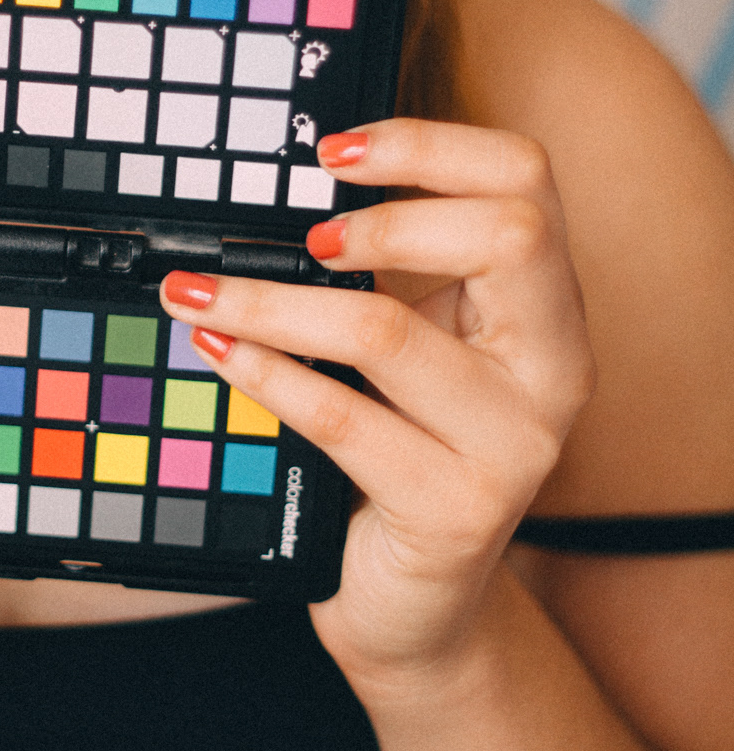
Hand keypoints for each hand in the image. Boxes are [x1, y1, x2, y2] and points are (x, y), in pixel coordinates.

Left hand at [159, 119, 595, 689]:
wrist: (414, 605)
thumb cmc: (403, 453)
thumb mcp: (411, 349)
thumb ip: (386, 273)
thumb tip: (283, 188)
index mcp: (546, 308)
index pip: (526, 180)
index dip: (429, 146)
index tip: (332, 151)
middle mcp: (553, 369)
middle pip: (508, 234)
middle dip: (387, 218)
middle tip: (305, 237)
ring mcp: (514, 445)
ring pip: (389, 331)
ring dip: (274, 302)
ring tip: (198, 292)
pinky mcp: (455, 510)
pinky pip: (342, 420)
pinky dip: (265, 374)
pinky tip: (218, 351)